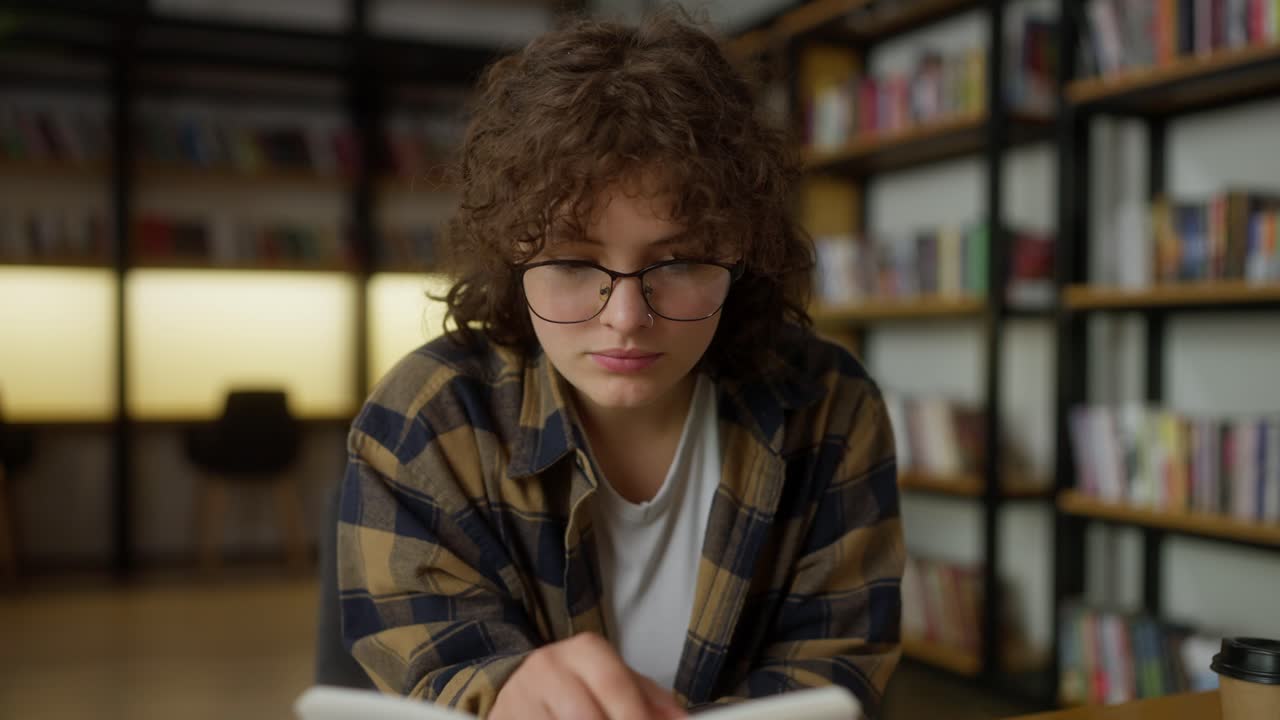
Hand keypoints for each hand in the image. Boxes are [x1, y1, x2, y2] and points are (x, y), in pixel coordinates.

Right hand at [489, 633, 686, 719]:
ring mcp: (521, 697)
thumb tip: (680, 719)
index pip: (615, 684)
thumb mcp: (612, 679)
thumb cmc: (574, 686)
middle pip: (587, 715)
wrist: (518, 686)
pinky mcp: (505, 718)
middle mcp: (549, 667)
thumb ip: (648, 697)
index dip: (636, 716)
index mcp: (584, 651)